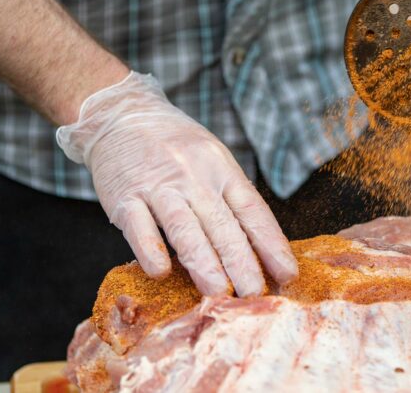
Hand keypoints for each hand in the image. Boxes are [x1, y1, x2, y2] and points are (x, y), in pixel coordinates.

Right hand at [56, 72, 297, 296]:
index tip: (287, 273)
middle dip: (242, 263)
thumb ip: (230, 197)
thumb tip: (258, 247)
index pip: (253, 210)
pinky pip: (139, 225)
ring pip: (185, 228)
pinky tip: (161, 272)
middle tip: (256, 296)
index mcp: (221, 169)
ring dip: (203, 263)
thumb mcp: (212, 158)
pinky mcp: (125, 195)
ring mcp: (159, 186)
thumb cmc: (175, 145)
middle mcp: (194, 177)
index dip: (272, 244)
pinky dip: (150, 249)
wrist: (123, 114)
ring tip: (219, 292)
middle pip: (223, 225)